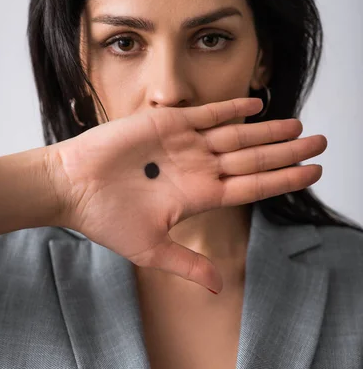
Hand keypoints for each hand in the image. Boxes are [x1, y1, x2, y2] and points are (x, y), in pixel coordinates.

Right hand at [47, 97, 326, 292]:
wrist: (74, 186)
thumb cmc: (106, 219)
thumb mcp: (150, 249)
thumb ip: (187, 263)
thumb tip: (218, 288)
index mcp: (199, 195)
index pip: (253, 185)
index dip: (284, 179)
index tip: (313, 173)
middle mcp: (199, 167)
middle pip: (253, 157)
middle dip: (288, 151)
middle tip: (321, 142)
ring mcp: (186, 144)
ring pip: (237, 135)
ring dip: (268, 130)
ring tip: (298, 125)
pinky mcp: (168, 123)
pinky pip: (207, 114)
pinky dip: (232, 109)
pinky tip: (256, 106)